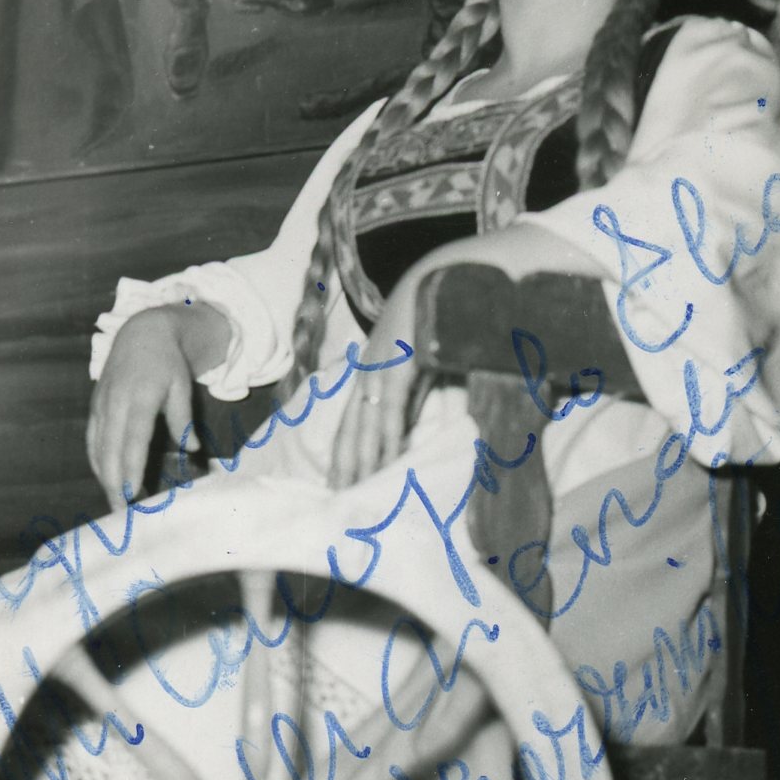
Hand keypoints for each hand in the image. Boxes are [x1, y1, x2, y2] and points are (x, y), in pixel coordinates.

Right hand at [87, 303, 229, 511]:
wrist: (141, 333)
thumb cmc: (167, 362)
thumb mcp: (181, 386)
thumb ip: (183, 418)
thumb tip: (193, 449)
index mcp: (140, 397)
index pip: (133, 439)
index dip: (131, 468)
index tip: (133, 494)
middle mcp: (115, 402)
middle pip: (110, 450)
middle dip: (114, 484)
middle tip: (123, 514)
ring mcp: (101, 405)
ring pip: (97, 448)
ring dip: (104, 478)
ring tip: (116, 504)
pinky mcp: (94, 407)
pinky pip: (92, 440)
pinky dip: (97, 462)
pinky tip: (106, 480)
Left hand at [329, 271, 425, 489]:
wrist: (441, 279)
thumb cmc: (433, 322)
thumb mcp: (418, 368)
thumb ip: (409, 399)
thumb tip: (402, 431)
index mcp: (369, 372)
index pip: (350, 423)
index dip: (344, 454)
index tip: (338, 483)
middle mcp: (367, 372)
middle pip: (350, 429)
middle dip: (345, 466)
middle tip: (339, 500)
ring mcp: (380, 367)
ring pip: (366, 424)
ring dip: (363, 461)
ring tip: (358, 491)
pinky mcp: (398, 363)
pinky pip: (390, 408)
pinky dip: (388, 436)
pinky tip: (387, 460)